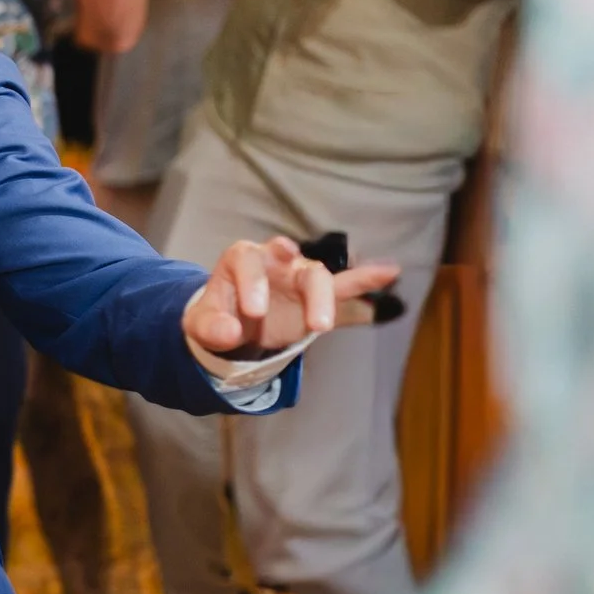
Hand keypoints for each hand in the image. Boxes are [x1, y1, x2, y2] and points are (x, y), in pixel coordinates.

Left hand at [183, 237, 400, 356]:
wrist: (231, 325)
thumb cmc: (216, 316)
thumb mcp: (201, 324)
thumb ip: (211, 327)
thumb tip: (230, 334)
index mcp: (244, 260)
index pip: (248, 260)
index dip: (252, 283)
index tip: (254, 312)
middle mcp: (277, 261)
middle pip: (300, 266)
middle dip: (310, 292)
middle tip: (315, 325)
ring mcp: (300, 277)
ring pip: (323, 278)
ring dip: (337, 294)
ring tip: (359, 296)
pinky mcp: (317, 297)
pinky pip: (346, 289)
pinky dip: (367, 282)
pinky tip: (392, 271)